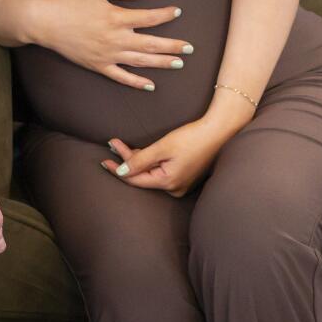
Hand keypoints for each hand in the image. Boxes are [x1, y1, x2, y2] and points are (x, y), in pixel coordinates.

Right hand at [26, 0, 191, 89]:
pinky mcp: (98, 66)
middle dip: (173, 46)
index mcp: (116, 17)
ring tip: (179, 64)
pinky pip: (121, 77)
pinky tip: (150, 85)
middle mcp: (115, 38)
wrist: (44, 22)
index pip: (149, 17)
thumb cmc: (68, 2)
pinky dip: (136, 82)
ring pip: (141, 61)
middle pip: (151, 44)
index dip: (165, 14)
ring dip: (162, 63)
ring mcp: (107, 55)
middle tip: (190, 48)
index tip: (177, 12)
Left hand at [100, 118, 229, 196]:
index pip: (135, 180)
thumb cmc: (191, 138)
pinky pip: (161, 171)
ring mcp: (181, 184)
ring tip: (121, 145)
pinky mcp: (185, 176)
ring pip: (151, 173)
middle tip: (112, 143)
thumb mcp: (162, 147)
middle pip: (142, 176)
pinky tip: (140, 152)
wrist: (218, 132)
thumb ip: (140, 160)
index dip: (118, 170)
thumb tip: (121, 172)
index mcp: (168, 183)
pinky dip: (150, 161)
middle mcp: (174, 189)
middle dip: (127, 159)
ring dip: (137, 159)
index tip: (104, 161)